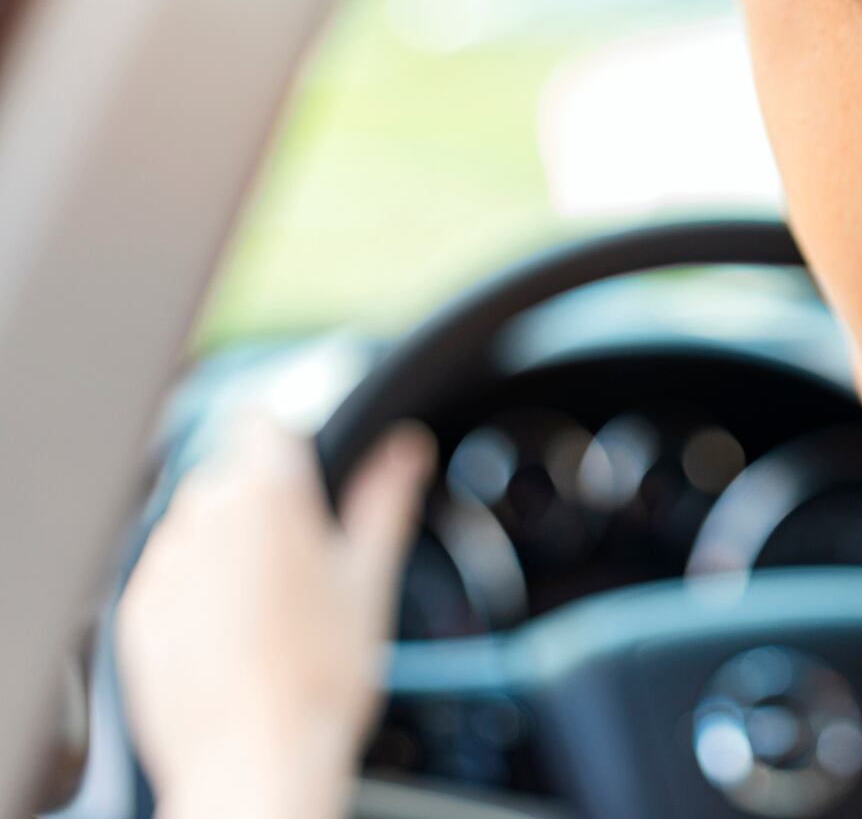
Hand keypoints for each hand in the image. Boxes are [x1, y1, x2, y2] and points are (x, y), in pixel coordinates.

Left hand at [117, 415, 433, 818]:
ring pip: (195, 526)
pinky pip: (168, 575)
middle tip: (303, 558)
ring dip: (225, 543)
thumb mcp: (369, 581)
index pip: (262, 420)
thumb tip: (405, 450)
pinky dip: (195, 589)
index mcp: (267, 496)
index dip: (288, 437)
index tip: (307, 464)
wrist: (256, 762)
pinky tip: (233, 634)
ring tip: (267, 605)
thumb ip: (383, 501)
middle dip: (261, 501)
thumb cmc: (320, 680)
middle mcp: (203, 519)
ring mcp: (162, 566)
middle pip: (228, 475)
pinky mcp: (135, 612)